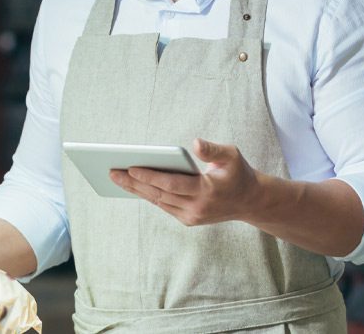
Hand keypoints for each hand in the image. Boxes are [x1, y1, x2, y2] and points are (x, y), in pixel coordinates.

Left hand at [109, 138, 264, 225]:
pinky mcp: (188, 219)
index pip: (171, 184)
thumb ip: (213, 149)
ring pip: (158, 201)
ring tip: (117, 177)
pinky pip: (163, 205)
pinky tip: (132, 185)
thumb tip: (194, 143)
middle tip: (112, 172)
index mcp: (206, 191)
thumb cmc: (238, 173)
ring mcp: (192, 216)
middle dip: (134, 182)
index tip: (130, 168)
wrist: (250, 201)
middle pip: (159, 194)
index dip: (149, 176)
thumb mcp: (232, 155)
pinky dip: (148, 195)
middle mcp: (197, 207)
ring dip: (136, 190)